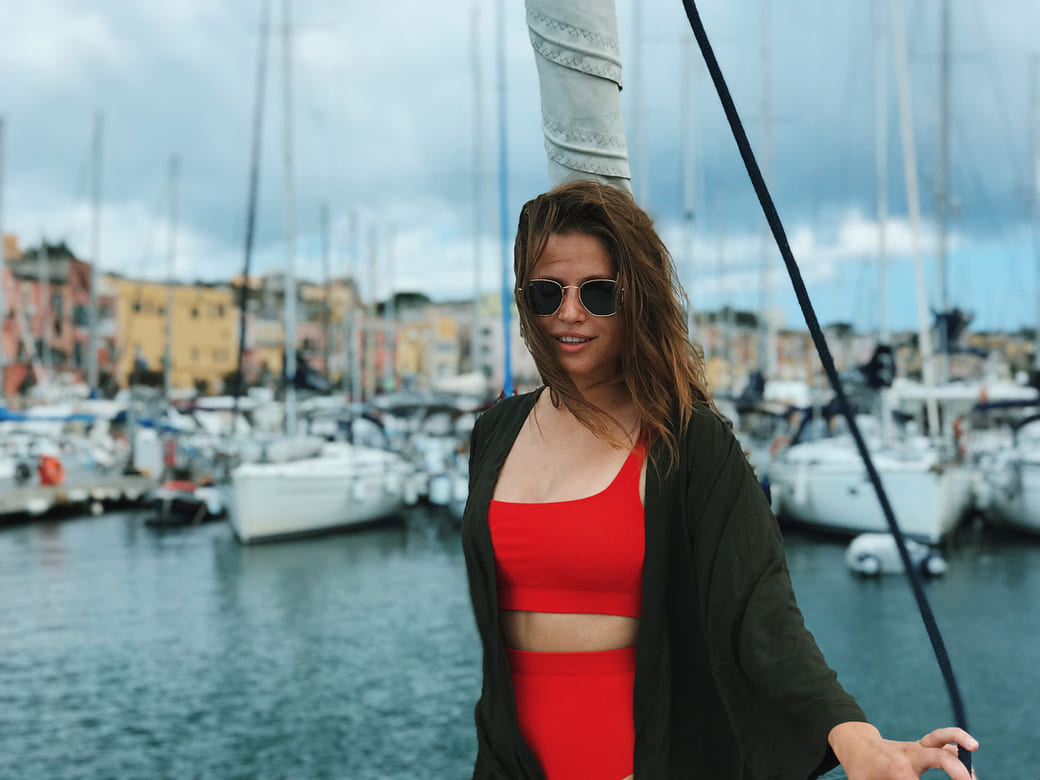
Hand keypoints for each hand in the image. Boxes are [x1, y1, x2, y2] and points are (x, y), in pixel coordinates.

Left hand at [828, 721, 977, 778]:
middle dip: (959, 773)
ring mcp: (917, 748)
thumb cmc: (862, 772)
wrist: (856, 745)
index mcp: (898, 770)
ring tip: (973, 748)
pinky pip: (941, 739)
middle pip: (940, 758)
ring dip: (960, 741)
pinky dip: (956, 740)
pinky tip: (970, 748)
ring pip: (941, 738)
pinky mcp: (921, 745)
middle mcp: (910, 755)